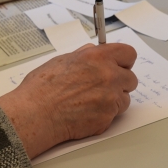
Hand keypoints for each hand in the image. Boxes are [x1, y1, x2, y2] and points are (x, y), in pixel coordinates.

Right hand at [0, 43, 138, 158]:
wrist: (36, 114)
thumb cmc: (42, 89)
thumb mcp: (61, 61)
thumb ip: (84, 55)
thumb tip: (93, 50)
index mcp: (97, 57)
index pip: (128, 54)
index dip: (124, 61)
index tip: (120, 65)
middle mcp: (108, 75)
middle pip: (131, 79)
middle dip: (120, 83)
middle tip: (102, 88)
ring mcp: (111, 97)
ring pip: (125, 99)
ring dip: (113, 101)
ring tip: (90, 102)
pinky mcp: (108, 116)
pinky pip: (114, 115)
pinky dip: (104, 115)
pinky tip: (87, 113)